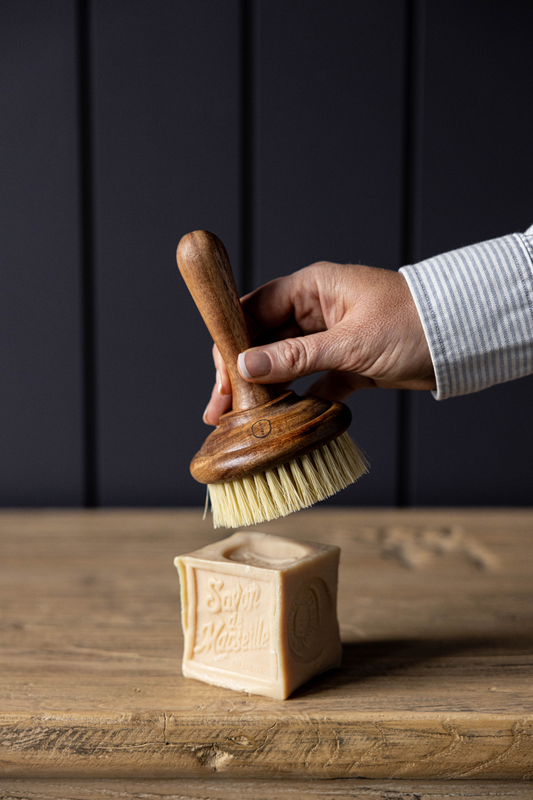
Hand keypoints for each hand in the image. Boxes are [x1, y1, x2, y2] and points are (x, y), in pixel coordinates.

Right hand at [203, 261, 434, 425]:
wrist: (464, 338)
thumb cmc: (414, 324)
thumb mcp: (351, 342)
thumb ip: (297, 356)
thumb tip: (247, 365)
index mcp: (313, 288)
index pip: (254, 310)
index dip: (231, 342)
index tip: (221, 377)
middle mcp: (317, 310)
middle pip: (263, 340)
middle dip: (241, 374)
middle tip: (221, 409)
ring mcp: (331, 338)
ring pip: (285, 364)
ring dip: (265, 390)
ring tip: (243, 420)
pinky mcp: (348, 363)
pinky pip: (313, 382)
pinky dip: (300, 400)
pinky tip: (284, 421)